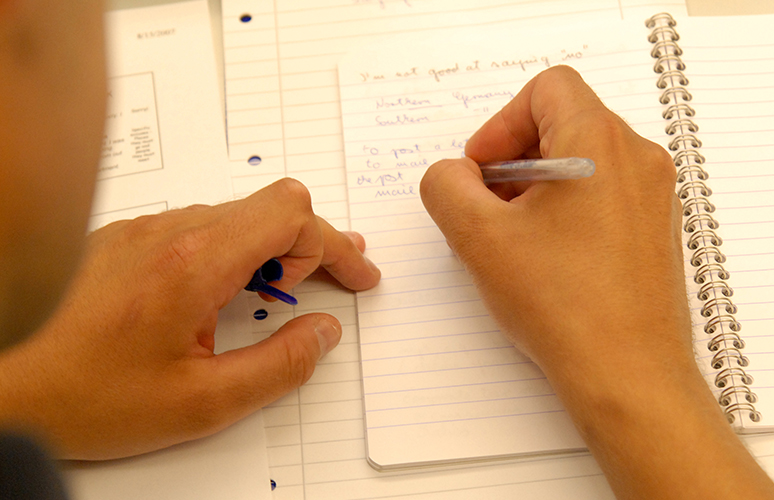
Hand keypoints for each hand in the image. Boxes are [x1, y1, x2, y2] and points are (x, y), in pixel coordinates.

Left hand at [0, 179, 379, 459]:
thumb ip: (279, 367)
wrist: (1, 386)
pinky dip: (233, 249)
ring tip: (291, 286)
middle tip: (340, 276)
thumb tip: (323, 333)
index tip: (355, 275)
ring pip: (234, 214)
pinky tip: (231, 288)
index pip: (289, 214)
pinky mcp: (122, 240)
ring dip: (273, 245)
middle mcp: (168, 232)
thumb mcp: (201, 405)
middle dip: (313, 242)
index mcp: (193, 264)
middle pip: (268, 206)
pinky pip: (197, 226)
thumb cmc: (85, 398)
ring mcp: (142, 231)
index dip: (333, 243)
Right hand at [420, 66, 773, 498]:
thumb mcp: (479, 238)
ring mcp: (654, 196)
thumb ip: (447, 187)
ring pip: (584, 162)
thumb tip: (451, 175)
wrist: (628, 373)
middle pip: (565, 123)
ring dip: (538, 187)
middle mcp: (638, 159)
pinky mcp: (655, 230)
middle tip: (488, 205)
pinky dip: (568, 210)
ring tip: (513, 237)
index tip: (483, 170)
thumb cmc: (567, 307)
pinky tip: (545, 258)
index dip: (501, 123)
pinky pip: (605, 195)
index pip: (547, 89)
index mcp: (599, 142)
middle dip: (515, 159)